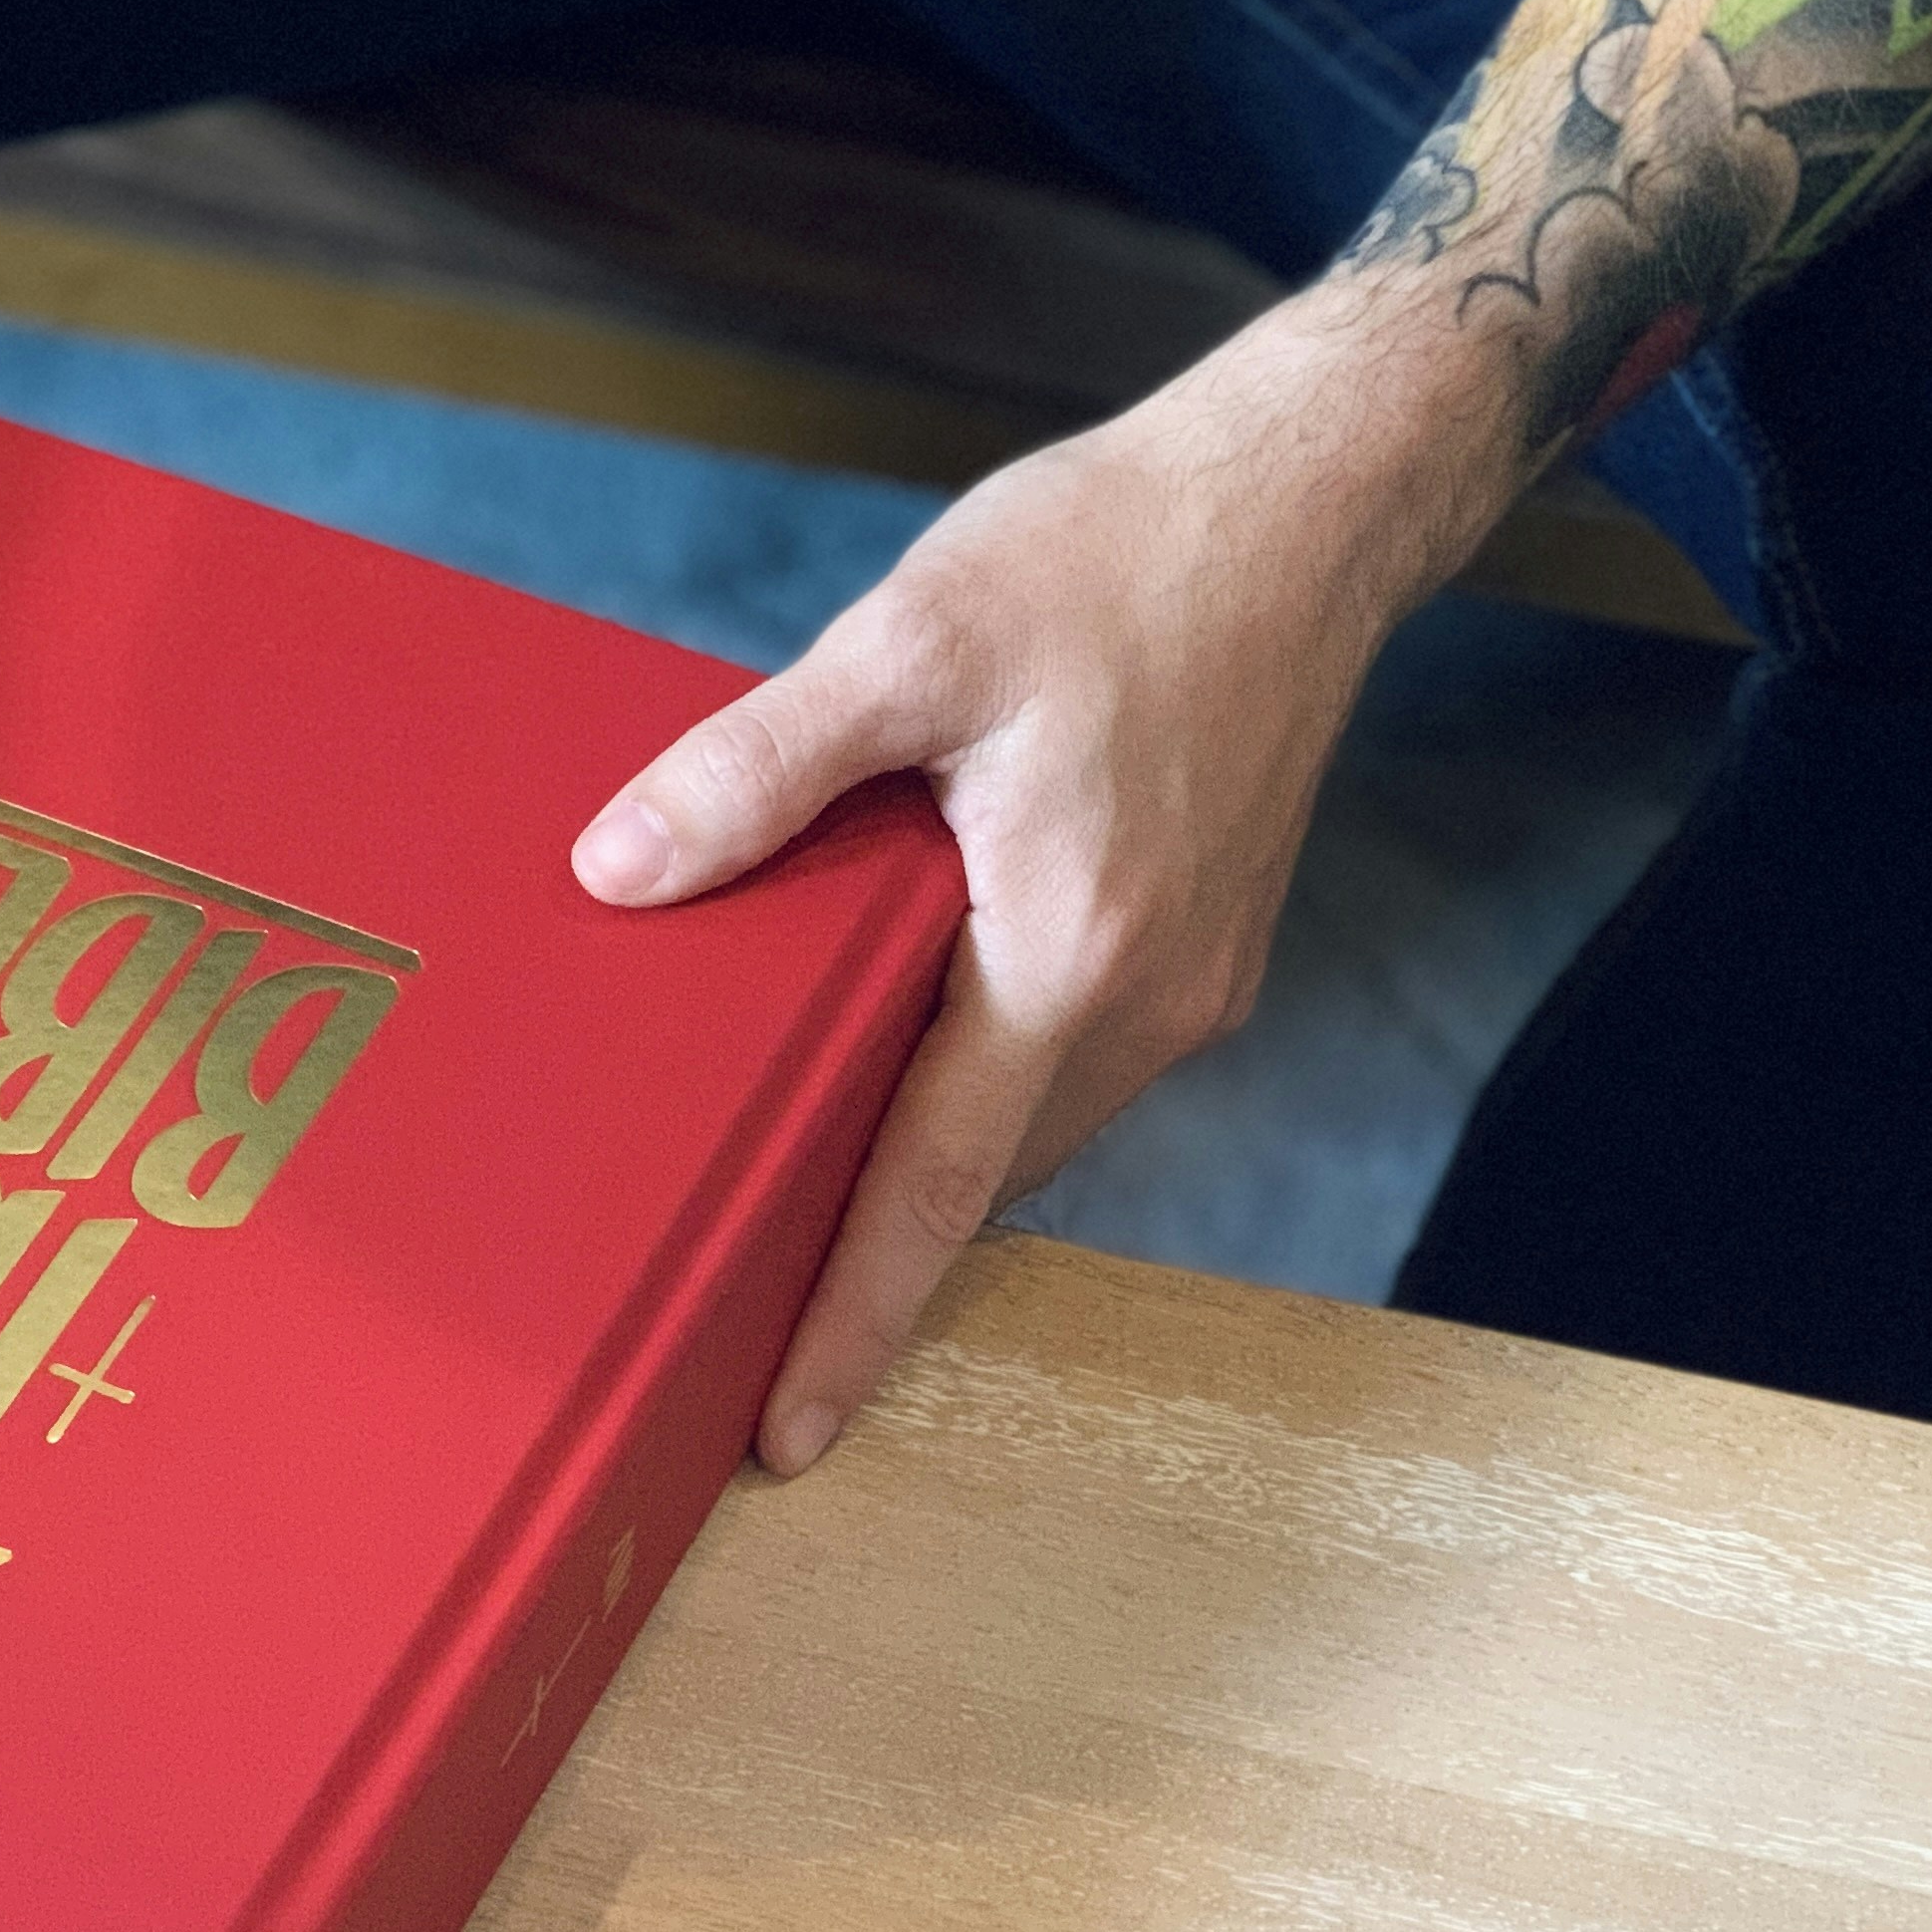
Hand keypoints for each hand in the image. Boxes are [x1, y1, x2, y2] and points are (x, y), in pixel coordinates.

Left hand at [568, 300, 1521, 1475]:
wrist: (1311, 497)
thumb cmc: (1121, 553)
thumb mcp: (912, 638)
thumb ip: (761, 767)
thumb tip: (621, 869)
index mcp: (1069, 948)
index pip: (931, 1185)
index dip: (850, 1317)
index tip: (786, 1434)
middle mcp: (1147, 1000)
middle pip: (977, 1176)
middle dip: (865, 1256)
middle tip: (727, 1325)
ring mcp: (1188, 984)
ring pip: (1024, 1122)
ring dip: (922, 1161)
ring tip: (784, 1194)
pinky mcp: (1200, 945)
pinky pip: (1063, 1060)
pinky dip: (978, 1081)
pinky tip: (891, 1046)